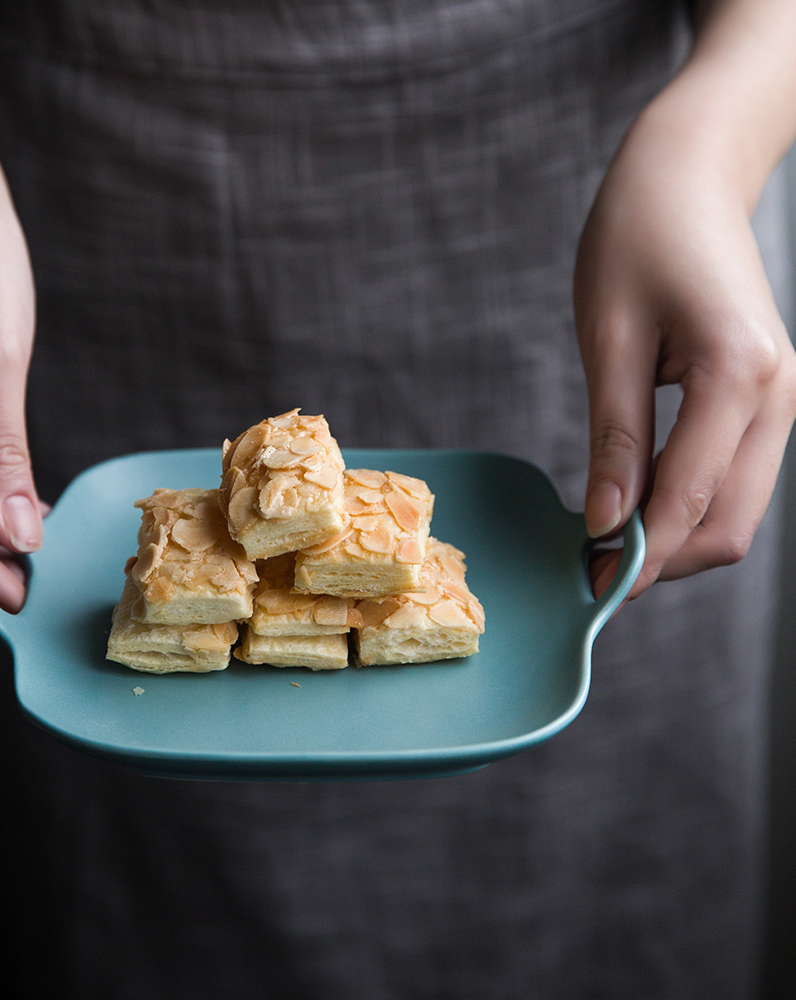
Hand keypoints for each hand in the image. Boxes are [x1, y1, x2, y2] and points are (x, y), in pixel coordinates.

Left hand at [575, 106, 795, 600]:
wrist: (690, 172)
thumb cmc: (638, 236)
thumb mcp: (608, 337)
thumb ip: (615, 436)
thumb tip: (608, 523)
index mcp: (741, 375)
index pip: (690, 501)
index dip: (638, 557)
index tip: (588, 588)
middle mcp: (779, 397)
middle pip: (729, 525)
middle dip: (661, 561)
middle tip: (589, 573)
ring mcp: (780, 400)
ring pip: (735, 510)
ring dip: (672, 538)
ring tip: (602, 543)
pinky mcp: (764, 400)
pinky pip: (731, 478)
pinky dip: (684, 505)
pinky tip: (633, 504)